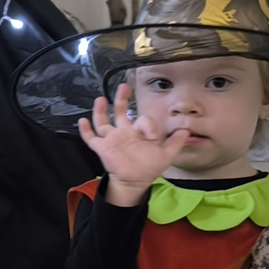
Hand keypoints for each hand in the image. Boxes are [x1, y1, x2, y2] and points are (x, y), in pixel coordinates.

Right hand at [76, 84, 190, 205]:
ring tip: (100, 99)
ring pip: (103, 121)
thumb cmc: (148, 168)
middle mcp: (123, 133)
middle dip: (121, 99)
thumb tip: (186, 130)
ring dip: (100, 110)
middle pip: (120, 111)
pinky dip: (86, 130)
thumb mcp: (166, 155)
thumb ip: (175, 143)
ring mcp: (111, 140)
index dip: (148, 125)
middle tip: (124, 86)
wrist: (135, 183)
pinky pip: (91, 138)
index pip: (141, 120)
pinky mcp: (102, 148)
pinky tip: (82, 121)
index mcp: (137, 132)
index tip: (152, 137)